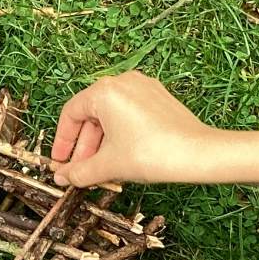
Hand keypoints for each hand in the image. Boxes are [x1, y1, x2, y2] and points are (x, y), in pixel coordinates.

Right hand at [50, 72, 258, 187]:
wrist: (198, 154)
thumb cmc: (152, 154)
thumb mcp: (108, 165)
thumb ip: (79, 171)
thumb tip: (61, 178)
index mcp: (104, 91)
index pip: (71, 114)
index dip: (62, 141)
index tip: (60, 162)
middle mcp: (123, 81)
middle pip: (92, 115)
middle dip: (84, 147)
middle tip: (79, 171)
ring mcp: (144, 88)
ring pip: (111, 116)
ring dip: (102, 143)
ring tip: (100, 169)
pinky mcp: (159, 98)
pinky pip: (130, 114)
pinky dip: (120, 135)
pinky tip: (121, 157)